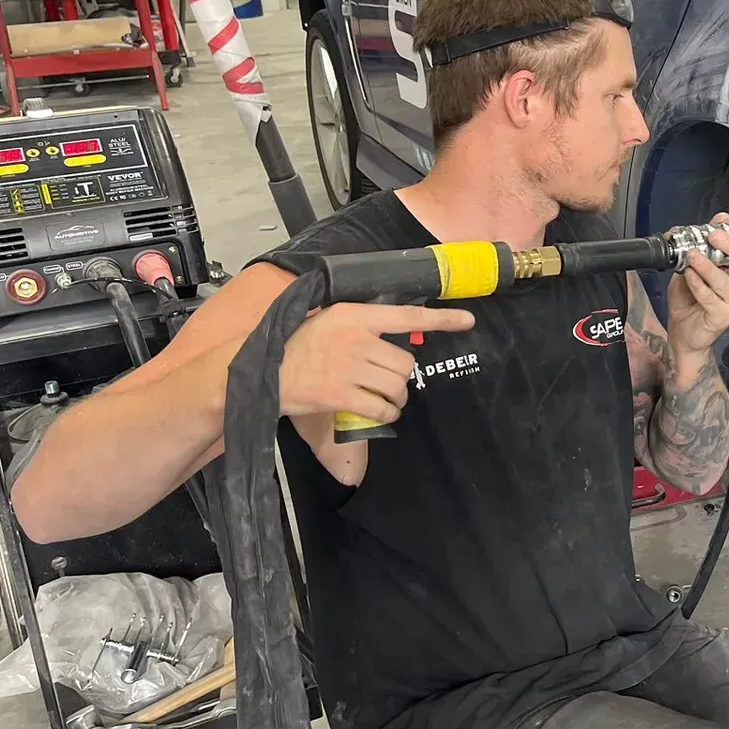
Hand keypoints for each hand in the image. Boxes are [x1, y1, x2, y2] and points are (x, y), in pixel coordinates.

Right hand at [278, 302, 474, 425]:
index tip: (468, 320)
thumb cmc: (295, 346)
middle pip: (406, 362)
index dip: (441, 319)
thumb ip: (360, 324)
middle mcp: (355, 338)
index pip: (406, 315)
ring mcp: (348, 367)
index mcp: (353, 315)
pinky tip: (380, 411)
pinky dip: (387, 413)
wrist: (260, 372)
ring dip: (397, 396)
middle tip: (386, 381)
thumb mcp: (327, 320)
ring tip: (383, 397)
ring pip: (398, 386)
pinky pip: (382, 408)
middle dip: (401, 376)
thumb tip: (396, 332)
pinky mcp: (340, 395)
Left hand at [665, 213, 728, 361]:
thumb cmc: (692, 298)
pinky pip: (710, 296)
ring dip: (707, 266)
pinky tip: (687, 274)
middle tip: (714, 235)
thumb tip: (720, 218)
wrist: (683, 332)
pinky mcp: (722, 316)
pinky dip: (697, 283)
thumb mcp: (698, 263)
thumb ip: (709, 241)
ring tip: (692, 255)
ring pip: (727, 281)